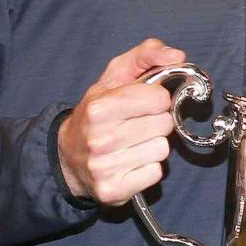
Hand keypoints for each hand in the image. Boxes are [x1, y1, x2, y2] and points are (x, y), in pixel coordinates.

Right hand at [57, 38, 184, 204]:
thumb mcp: (113, 77)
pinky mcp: (114, 190)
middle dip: (156, 121)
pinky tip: (130, 161)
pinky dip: (148, 167)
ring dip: (153, 144)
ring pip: (162, 149)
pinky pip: (155, 173)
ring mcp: (106, 167)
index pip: (160, 99)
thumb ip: (145, 56)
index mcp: (100, 107)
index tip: (142, 103)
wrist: (68, 156)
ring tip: (132, 142)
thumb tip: (177, 55)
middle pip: (164, 125)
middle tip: (136, 123)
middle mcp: (101, 139)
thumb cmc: (96, 113)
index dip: (155, 99)